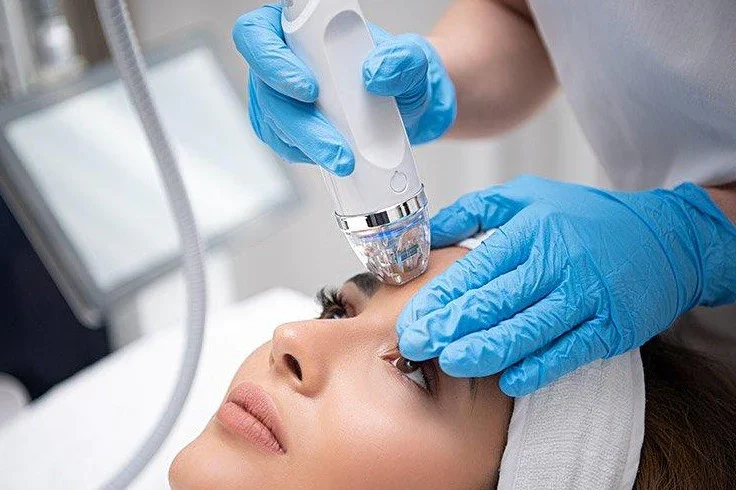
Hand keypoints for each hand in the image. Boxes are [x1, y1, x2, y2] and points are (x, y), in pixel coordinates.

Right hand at [232, 4, 455, 175]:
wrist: (405, 106)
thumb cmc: (398, 73)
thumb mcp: (413, 61)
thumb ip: (403, 59)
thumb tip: (377, 72)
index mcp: (299, 26)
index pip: (260, 34)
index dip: (271, 60)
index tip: (310, 89)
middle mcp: (282, 58)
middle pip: (265, 88)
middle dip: (298, 122)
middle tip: (334, 143)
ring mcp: (279, 95)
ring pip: (273, 122)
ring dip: (308, 144)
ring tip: (343, 159)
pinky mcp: (286, 126)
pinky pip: (284, 144)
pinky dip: (308, 154)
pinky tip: (332, 157)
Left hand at [397, 176, 735, 395]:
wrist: (666, 238)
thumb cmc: (586, 218)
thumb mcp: (528, 197)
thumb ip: (474, 211)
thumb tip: (427, 233)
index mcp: (534, 229)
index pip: (479, 267)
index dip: (443, 296)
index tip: (412, 317)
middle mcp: (560, 262)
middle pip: (499, 299)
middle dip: (453, 326)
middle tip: (417, 345)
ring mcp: (588, 296)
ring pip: (530, 328)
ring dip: (488, 349)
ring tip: (451, 363)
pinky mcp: (613, 326)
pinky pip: (570, 351)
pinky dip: (540, 367)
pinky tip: (509, 380)